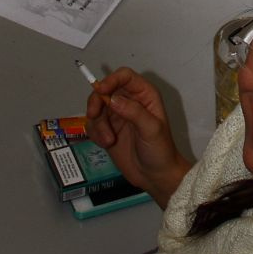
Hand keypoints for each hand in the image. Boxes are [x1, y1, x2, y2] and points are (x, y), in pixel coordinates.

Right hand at [84, 68, 187, 198]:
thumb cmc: (160, 150)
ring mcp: (117, 116)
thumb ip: (134, 112)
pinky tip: (106, 144)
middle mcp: (129, 102)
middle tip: (94, 116)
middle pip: (104, 90)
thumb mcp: (151, 129)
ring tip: (108, 141)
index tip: (101, 91)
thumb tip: (113, 99)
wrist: (155, 176)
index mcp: (144, 95)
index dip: (111, 80)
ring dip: (97, 125)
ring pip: (96, 109)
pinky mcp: (107, 130)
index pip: (125, 76)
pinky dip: (95, 134)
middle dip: (96, 103)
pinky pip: (92, 125)